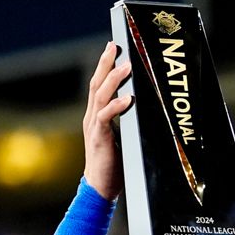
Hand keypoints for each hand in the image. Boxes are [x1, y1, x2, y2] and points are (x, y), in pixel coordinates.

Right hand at [82, 42, 132, 200]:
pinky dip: (117, 106)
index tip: (112, 50)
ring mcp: (94, 126)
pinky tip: (129, 98)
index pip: (99, 86)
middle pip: (97, 84)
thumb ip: (127, 122)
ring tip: (125, 66)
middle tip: (114, 46)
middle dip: (106, 64)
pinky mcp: (99, 138)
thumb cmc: (113, 165)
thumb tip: (141, 108)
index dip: (104, 67)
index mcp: (96, 116)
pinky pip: (106, 117)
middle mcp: (92, 117)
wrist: (99, 187)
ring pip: (101, 96)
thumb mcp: (122, 137)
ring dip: (114, 79)